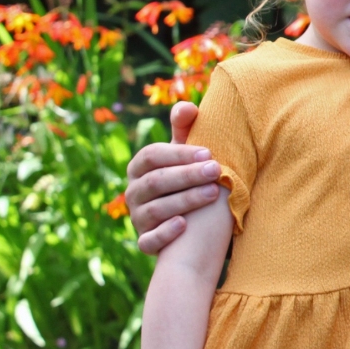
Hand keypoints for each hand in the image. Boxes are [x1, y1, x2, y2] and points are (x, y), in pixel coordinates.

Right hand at [125, 100, 221, 254]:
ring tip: (213, 193)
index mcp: (140, 167)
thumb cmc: (186, 175)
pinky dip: (165, 233)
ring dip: (184, 200)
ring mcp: (138, 218)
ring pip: (156, 210)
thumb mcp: (185, 153)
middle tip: (216, 170)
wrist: (190, 218)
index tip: (208, 152)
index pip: (152, 156)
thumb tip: (187, 107)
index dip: (179, 153)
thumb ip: (185, 129)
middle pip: (155, 182)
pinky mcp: (146, 241)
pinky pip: (148, 241)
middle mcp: (134, 193)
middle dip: (187, 175)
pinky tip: (184, 225)